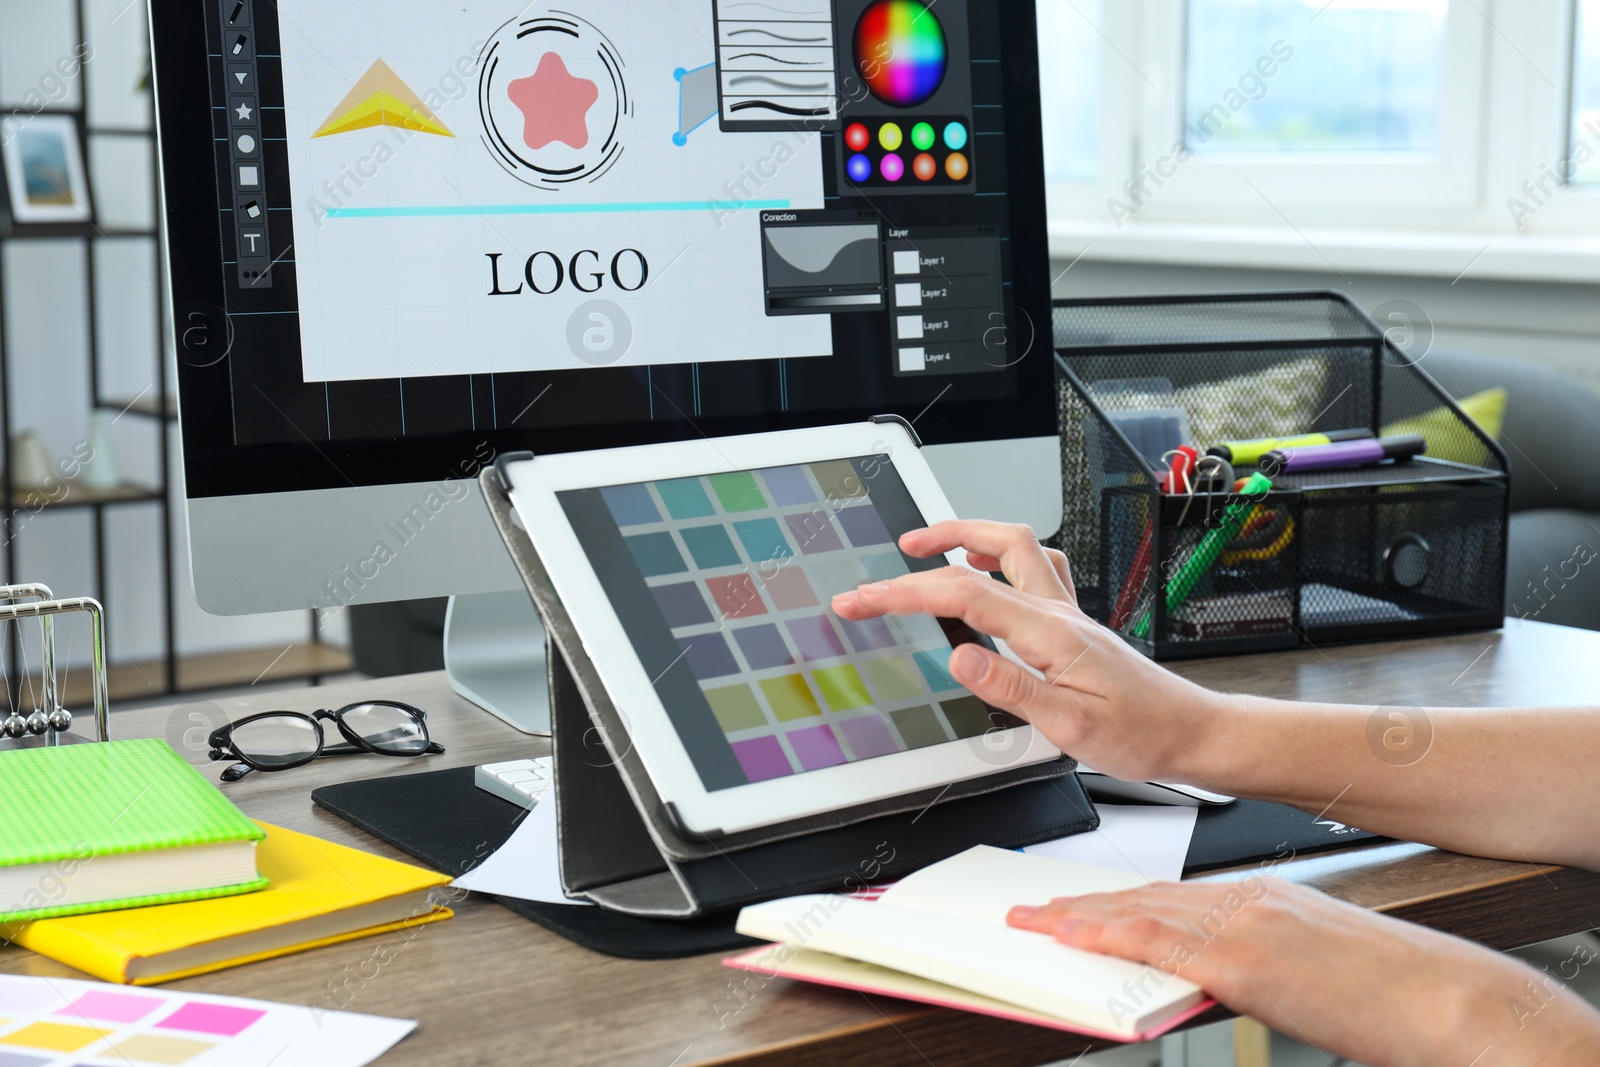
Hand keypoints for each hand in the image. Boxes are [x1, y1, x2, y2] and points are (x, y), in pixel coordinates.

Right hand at [830, 520, 1220, 783]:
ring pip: (1016, 545)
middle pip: (993, 543)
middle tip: (894, 552)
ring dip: (969, 535)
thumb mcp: (1069, 725)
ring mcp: (1068, 612)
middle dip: (937, 538)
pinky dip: (1001, 556)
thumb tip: (960, 657)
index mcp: (1049, 633)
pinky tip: (988, 568)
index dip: (903, 592)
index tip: (862, 599)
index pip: (962, 595)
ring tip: (929, 546)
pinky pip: (1036, 568)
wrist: (1189, 733)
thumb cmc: (1139, 733)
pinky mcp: (1075, 623)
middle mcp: (1059, 611)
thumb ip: (1010, 688)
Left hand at [1007, 879, 1599, 1065]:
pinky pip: (1160, 943)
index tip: (1076, 905)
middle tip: (1032, 910)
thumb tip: (1206, 977)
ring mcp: (1245, 924)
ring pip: (1141, 913)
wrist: (1448, 1001)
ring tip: (1032, 925)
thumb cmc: (1392, 993)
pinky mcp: (1246, 958)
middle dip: (1083, 906)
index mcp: (1265, 899)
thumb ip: (1252, 963)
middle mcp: (1248, 900)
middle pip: (1145, 897)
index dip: (1116, 900)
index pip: (1170, 895)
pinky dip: (1109, 936)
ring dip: (1079, 920)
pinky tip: (1073, 937)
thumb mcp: (1309, 969)